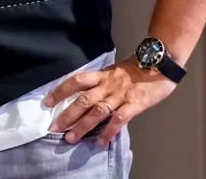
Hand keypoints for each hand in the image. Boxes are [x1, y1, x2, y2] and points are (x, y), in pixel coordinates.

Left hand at [43, 56, 176, 145]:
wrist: (159, 63)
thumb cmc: (137, 67)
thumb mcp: (114, 70)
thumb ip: (101, 81)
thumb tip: (86, 92)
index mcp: (101, 75)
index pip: (75, 81)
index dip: (60, 90)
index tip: (47, 102)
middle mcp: (107, 85)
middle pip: (82, 100)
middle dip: (66, 115)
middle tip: (53, 127)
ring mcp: (120, 95)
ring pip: (97, 112)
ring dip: (82, 126)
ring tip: (71, 138)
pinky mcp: (134, 105)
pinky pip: (119, 119)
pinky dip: (109, 131)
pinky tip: (101, 142)